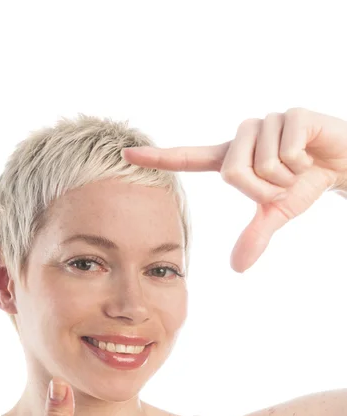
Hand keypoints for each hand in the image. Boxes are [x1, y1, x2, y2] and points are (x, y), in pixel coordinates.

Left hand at [122, 108, 346, 271]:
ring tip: (298, 167)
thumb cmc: (304, 183)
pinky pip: (287, 151)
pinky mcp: (290, 115)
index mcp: (232, 159)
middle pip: (233, 174)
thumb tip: (236, 267)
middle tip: (283, 183)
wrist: (341, 163)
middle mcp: (242, 137)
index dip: (159, 157)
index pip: (189, 157)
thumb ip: (255, 234)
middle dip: (263, 191)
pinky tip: (310, 154)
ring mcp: (265, 123)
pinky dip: (303, 164)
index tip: (125, 153)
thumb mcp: (277, 212)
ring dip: (286, 178)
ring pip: (261, 165)